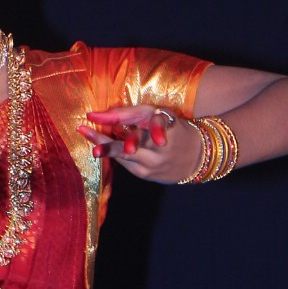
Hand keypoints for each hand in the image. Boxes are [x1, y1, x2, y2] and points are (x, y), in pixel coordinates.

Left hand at [75, 104, 200, 181]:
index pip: (137, 117)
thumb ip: (129, 114)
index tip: (91, 115)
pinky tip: (101, 151)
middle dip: (113, 145)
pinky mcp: (147, 175)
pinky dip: (114, 156)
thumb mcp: (157, 115)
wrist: (196, 157)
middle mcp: (158, 143)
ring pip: (125, 157)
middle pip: (132, 141)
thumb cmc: (172, 130)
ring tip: (95, 151)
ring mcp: (153, 162)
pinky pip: (126, 164)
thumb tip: (97, 115)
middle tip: (96, 150)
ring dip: (107, 151)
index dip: (114, 117)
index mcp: (162, 121)